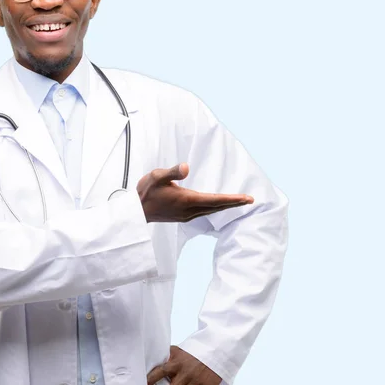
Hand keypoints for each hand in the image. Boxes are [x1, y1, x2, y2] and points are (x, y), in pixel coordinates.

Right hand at [137, 163, 253, 222]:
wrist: (135, 212)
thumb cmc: (145, 192)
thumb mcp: (157, 176)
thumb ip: (173, 172)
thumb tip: (187, 167)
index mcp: (187, 200)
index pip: (215, 200)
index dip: (233, 199)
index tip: (247, 198)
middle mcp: (189, 210)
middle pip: (217, 207)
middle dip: (234, 203)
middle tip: (249, 200)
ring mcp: (186, 215)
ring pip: (211, 211)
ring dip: (224, 206)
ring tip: (236, 202)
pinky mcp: (182, 217)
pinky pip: (203, 212)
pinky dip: (214, 208)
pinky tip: (215, 205)